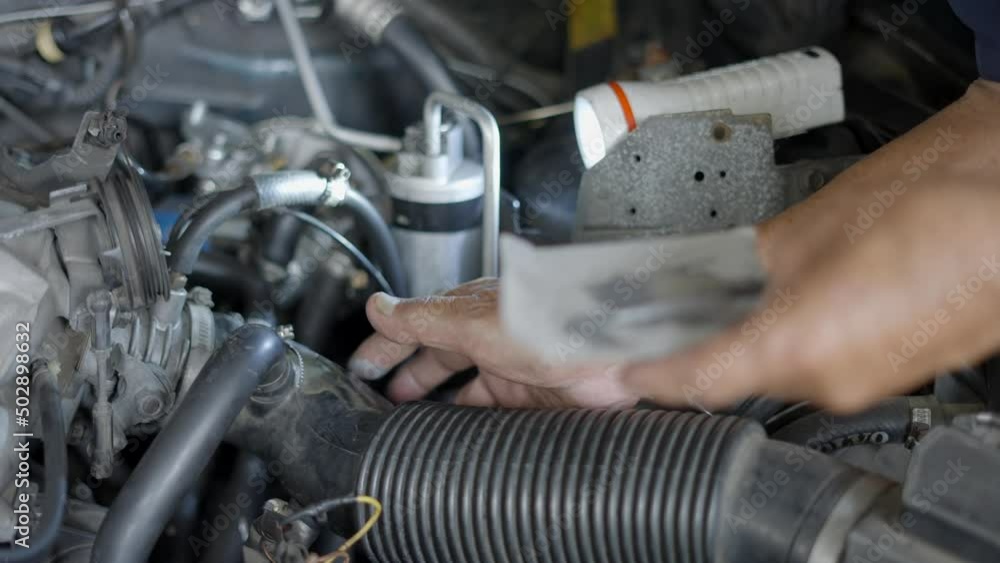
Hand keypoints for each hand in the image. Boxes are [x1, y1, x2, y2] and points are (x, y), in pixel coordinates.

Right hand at [348, 278, 637, 407]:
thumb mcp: (471, 321)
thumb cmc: (551, 323)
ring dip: (434, 396)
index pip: (414, 325)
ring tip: (406, 413)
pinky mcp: (527, 393)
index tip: (361, 363)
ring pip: (458, 383)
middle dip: (404, 371)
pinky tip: (454, 426)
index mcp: (469, 309)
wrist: (612, 350)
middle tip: (375, 390)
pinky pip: (486, 407)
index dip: (384, 344)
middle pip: (433, 354)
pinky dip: (466, 416)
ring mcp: (507, 364)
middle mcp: (487, 334)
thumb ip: (422, 318)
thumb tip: (378, 306)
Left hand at [625, 80, 999, 412]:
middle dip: (692, 353)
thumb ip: (741, 267)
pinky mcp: (893, 369)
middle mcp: (832, 381)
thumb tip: (705, 280)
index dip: (640, 379)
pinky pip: (821, 365)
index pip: (693, 380)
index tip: (606, 375)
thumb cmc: (933, 194)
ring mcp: (868, 381)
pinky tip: (789, 304)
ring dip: (745, 343)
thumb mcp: (805, 226)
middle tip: (653, 327)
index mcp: (800, 346)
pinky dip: (792, 341)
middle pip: (732, 378)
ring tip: (723, 303)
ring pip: (777, 371)